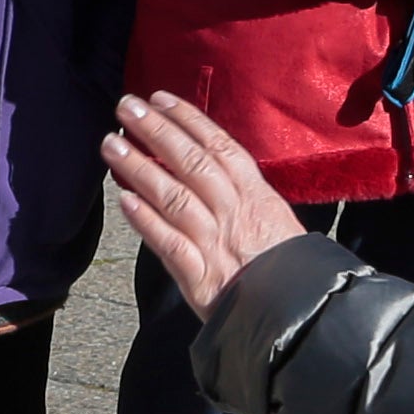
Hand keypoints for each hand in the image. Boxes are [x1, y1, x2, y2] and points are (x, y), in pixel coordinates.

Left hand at [102, 90, 306, 322]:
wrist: (302, 315)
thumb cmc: (290, 270)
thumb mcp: (277, 221)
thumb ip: (245, 197)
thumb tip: (216, 168)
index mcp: (256, 196)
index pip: (219, 146)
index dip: (188, 120)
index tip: (160, 99)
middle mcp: (234, 212)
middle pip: (192, 162)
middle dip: (156, 131)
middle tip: (126, 107)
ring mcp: (216, 243)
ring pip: (175, 196)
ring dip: (140, 168)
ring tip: (112, 145)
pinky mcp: (202, 277)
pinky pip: (170, 244)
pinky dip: (147, 222)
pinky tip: (124, 200)